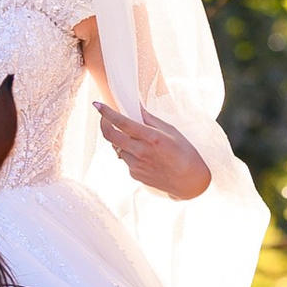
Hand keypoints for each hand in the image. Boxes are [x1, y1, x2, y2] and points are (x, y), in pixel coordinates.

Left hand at [93, 102, 211, 200]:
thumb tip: (136, 108)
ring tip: (134, 138)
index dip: (106, 112)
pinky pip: (125, 159)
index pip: (122, 123)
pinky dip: (129, 152)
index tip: (97, 105)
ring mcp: (136, 165)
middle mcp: (140, 152)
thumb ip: (150, 120)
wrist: (189, 182)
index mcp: (151, 138)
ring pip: (117, 147)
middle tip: (104, 118)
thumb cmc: (185, 154)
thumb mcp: (171, 131)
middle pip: (110, 136)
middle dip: (103, 124)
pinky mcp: (134, 175)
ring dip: (120, 140)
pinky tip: (143, 154)